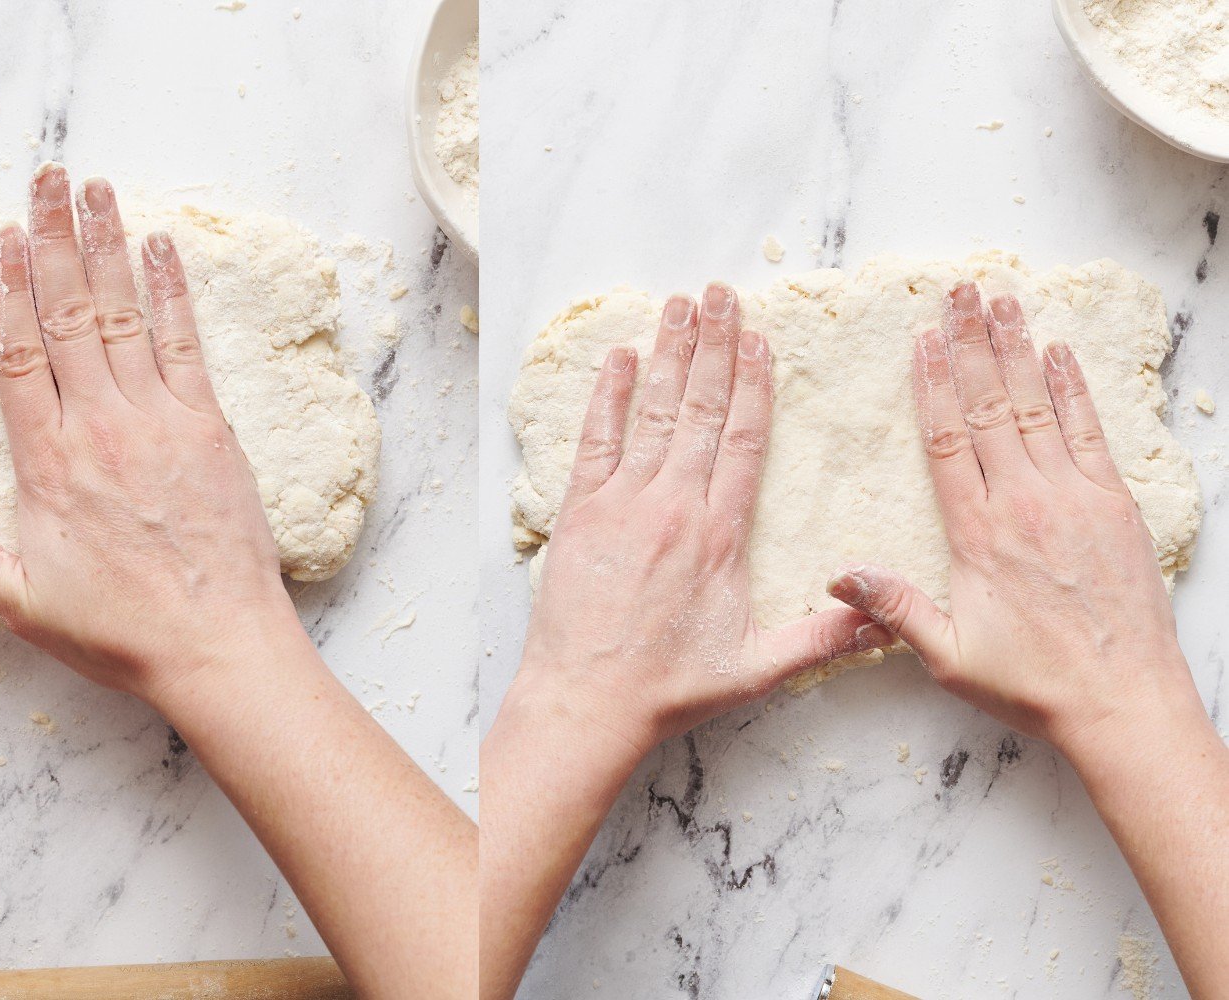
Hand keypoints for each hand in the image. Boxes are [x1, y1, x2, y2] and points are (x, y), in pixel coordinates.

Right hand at [0, 164, 294, 701]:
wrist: (218, 645)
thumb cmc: (123, 631)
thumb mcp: (24, 600)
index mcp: (50, 464)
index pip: (17, 358)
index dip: (6, 292)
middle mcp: (103, 428)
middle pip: (69, 317)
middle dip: (55, 241)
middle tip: (47, 180)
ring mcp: (161, 422)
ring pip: (125, 317)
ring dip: (109, 248)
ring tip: (96, 191)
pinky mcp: (211, 429)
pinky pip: (186, 346)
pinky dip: (173, 294)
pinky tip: (162, 248)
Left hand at [517, 283, 890, 759]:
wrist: (587, 702)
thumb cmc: (669, 688)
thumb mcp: (756, 668)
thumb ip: (820, 637)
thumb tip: (881, 619)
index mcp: (719, 536)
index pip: (743, 442)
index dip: (753, 386)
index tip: (760, 341)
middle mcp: (673, 507)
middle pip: (701, 410)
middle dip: (713, 347)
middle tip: (721, 293)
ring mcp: (622, 504)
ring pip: (653, 414)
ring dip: (668, 356)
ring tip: (681, 305)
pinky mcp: (580, 513)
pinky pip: (596, 441)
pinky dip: (608, 397)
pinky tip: (620, 358)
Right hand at [826, 282, 1191, 754]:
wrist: (1122, 702)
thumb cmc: (1031, 683)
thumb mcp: (949, 654)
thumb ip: (894, 608)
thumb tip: (837, 577)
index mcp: (979, 534)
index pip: (948, 442)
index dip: (931, 387)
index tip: (920, 341)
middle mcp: (1025, 503)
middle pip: (991, 407)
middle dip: (972, 345)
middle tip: (961, 293)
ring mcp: (1074, 499)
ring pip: (1038, 408)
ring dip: (1018, 351)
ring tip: (1003, 303)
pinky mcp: (1114, 506)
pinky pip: (1089, 433)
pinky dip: (1074, 390)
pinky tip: (1060, 354)